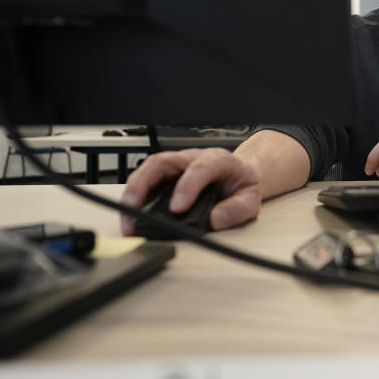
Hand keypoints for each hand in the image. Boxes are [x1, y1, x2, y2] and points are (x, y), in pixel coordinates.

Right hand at [119, 147, 262, 233]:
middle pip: (162, 162)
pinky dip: (135, 198)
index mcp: (217, 159)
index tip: (177, 209)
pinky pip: (146, 182)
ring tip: (127, 218)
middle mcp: (191, 159)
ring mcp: (176, 166)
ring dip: (133, 193)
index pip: (200, 167)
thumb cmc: (242, 184)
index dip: (187, 186)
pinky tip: (130, 216)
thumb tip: (215, 219)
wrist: (240, 175)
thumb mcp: (251, 198)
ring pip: (148, 170)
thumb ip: (237, 209)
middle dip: (143, 185)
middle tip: (134, 210)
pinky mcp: (165, 177)